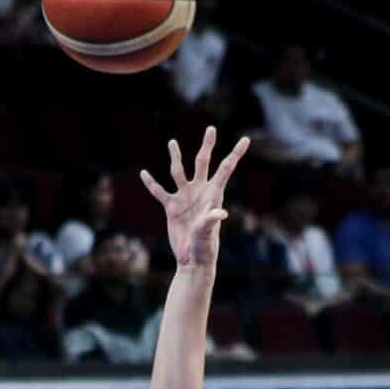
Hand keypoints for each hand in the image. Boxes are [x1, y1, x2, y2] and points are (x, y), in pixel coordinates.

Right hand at [139, 126, 249, 269]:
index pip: (226, 168)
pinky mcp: (171, 207)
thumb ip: (211, 221)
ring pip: (179, 171)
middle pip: (203, 161)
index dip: (235, 153)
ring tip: (172, 142)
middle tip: (212, 128)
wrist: (192, 259)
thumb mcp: (208, 233)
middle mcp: (200, 191)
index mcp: (213, 194)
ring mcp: (185, 197)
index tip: (246, 139)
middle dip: (207, 145)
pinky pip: (159, 191)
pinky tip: (144, 173)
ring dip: (176, 156)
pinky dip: (151, 183)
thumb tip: (220, 213)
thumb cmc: (204, 247)